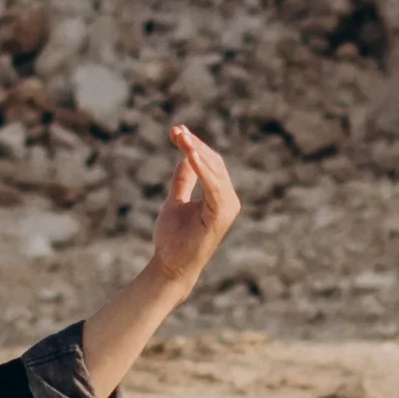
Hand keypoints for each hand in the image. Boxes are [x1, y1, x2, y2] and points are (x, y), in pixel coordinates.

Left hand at [141, 121, 245, 289]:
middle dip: (194, 144)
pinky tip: (189, 155)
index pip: (210, 163)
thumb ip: (184, 181)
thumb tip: (185, 156)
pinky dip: (203, 170)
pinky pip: (214, 186)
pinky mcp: (221, 215)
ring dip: (197, 151)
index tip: (176, 131)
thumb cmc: (173, 239)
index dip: (194, 145)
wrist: (170, 267)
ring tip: (181, 136)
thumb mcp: (176, 202)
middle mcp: (228, 200)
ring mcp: (227, 208)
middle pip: (214, 162)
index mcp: (219, 197)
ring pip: (215, 170)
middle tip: (175, 130)